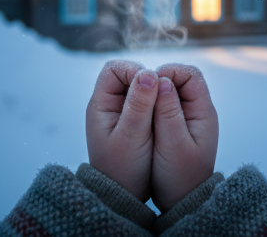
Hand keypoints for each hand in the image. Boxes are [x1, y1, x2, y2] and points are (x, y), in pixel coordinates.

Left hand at [86, 60, 159, 201]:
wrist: (122, 197)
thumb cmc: (123, 169)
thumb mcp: (132, 137)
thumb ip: (139, 105)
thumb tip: (148, 73)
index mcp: (101, 105)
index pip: (114, 69)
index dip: (135, 70)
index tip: (154, 86)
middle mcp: (109, 105)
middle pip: (129, 75)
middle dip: (149, 83)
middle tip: (164, 99)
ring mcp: (121, 113)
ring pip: (141, 89)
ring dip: (155, 94)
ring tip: (165, 112)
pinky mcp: (134, 122)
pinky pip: (148, 103)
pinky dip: (158, 105)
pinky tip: (166, 118)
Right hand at [151, 64, 218, 211]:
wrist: (183, 203)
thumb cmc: (180, 177)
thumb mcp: (173, 144)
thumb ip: (168, 112)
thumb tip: (163, 81)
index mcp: (203, 112)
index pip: (191, 75)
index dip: (168, 72)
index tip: (147, 84)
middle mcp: (197, 112)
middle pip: (178, 80)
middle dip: (157, 82)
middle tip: (138, 95)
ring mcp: (187, 120)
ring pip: (168, 93)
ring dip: (152, 95)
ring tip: (137, 108)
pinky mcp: (175, 128)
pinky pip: (162, 107)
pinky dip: (150, 107)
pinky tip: (139, 118)